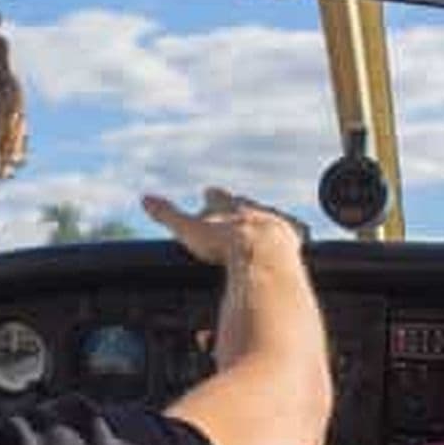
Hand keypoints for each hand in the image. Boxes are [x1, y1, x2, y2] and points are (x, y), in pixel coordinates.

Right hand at [142, 187, 302, 267]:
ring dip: (265, 217)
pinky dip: (295, 231)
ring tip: (264, 218)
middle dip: (239, 204)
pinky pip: (297, 230)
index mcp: (228, 206)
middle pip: (244, 204)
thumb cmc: (224, 243)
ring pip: (269, 215)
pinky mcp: (295, 236)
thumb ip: (167, 214)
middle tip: (237, 202)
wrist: (263, 252)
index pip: (217, 198)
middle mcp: (252, 209)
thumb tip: (144, 198)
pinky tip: (298, 232)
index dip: (212, 197)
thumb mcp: (188, 229)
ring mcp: (275, 222)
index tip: (209, 192)